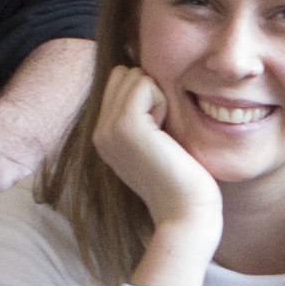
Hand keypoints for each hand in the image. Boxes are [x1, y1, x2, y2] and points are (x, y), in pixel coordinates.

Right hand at [87, 64, 224, 257]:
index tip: (161, 130)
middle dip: (151, 90)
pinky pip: (144, 84)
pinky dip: (163, 101)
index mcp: (105, 134)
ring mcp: (107, 129)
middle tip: (163, 131)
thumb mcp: (158, 140)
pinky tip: (165, 134)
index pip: (119, 81)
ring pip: (133, 75)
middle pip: (123, 74)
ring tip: (163, 134)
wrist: (185, 211)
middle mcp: (99, 131)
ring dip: (158, 96)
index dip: (148, 94)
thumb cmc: (183, 177)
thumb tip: (149, 76)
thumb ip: (146, 113)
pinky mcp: (124, 126)